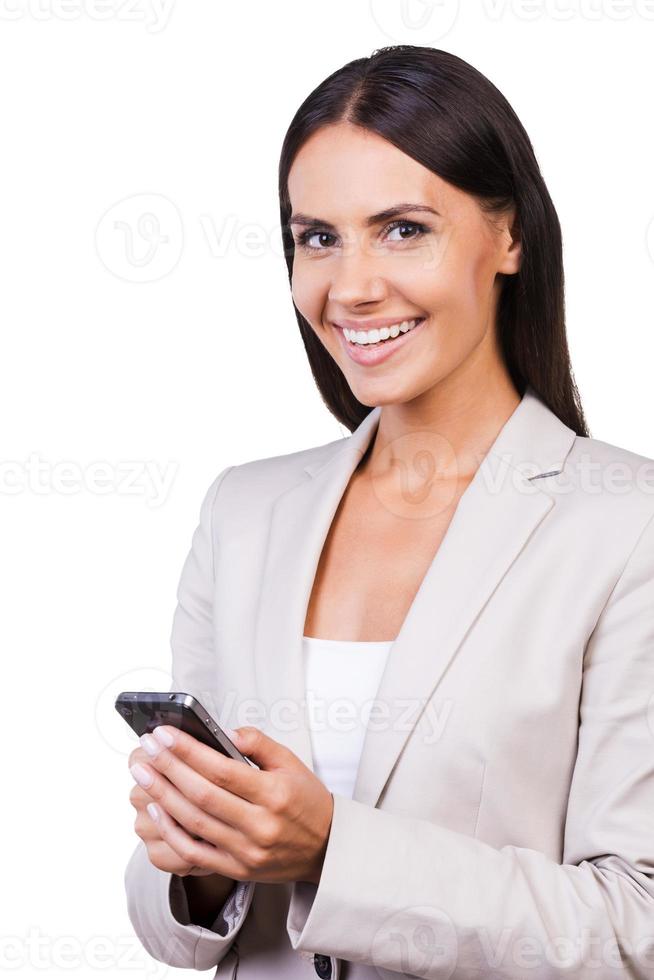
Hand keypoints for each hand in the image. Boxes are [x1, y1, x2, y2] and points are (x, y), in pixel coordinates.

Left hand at [128, 726, 333, 885]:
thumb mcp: (291, 762)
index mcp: (274, 793)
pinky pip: (194, 853)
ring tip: (143, 773)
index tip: (164, 734)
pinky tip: (157, 808)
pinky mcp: (236, 869)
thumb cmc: (305, 800)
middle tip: (145, 749)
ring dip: (163, 795)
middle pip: (202, 795)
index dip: (188, 750)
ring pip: (193, 823)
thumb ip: (259, 743)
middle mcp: (260, 825)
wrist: (326, 849)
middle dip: (168, 768)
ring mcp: (246, 851)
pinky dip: (171, 831)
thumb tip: (225, 731)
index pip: (221, 769)